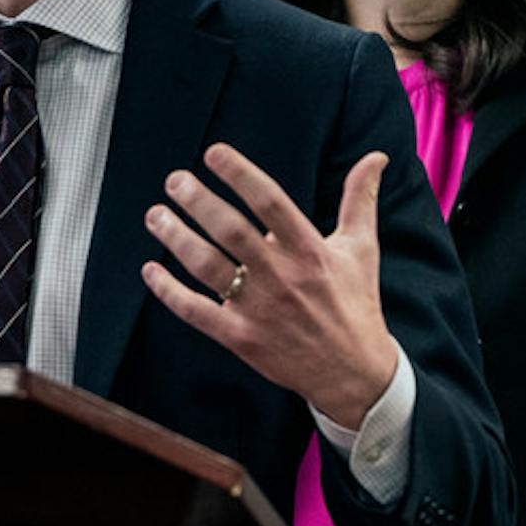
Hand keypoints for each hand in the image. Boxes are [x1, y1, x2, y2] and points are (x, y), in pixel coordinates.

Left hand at [140, 143, 398, 427]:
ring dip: (176, 238)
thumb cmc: (355, 303)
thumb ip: (361, 199)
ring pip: (207, 267)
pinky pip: (196, 312)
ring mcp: (259, 309)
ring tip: (156, 215)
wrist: (353, 372)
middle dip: (198, 202)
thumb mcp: (362, 248)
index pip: (271, 203)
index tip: (213, 153)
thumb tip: (376, 157)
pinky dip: (169, 292)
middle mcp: (282, 277)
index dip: (241, 175)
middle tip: (174, 180)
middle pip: (232, 231)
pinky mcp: (241, 338)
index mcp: (310, 251)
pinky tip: (150, 270)